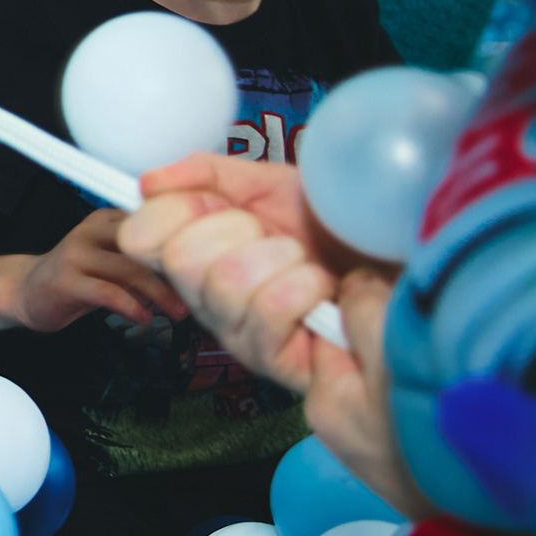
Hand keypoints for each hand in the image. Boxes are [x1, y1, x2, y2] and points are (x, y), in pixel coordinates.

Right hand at [10, 206, 189, 332]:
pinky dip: (132, 307)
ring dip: (159, 294)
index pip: (150, 222)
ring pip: (129, 269)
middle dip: (174, 270)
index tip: (200, 266)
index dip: (178, 244)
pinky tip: (144, 318)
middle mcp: (90, 231)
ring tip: (177, 312)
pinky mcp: (65, 280)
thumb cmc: (77, 279)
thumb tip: (186, 274)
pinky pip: (108, 293)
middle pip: (143, 243)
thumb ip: (143, 262)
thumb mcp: (112, 263)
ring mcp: (75, 254)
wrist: (27, 292)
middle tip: (195, 293)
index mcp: (105, 219)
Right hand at [123, 153, 326, 389]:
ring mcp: (235, 332)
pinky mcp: (272, 359)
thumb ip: (208, 175)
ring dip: (281, 258)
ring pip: (227, 281)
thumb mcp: (272, 186)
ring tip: (308, 264)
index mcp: (194, 251)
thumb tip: (147, 182)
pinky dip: (308, 285)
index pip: (139, 237)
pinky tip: (325, 291)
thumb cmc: (338, 231)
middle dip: (239, 230)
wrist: (396, 263)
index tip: (216, 203)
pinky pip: (271, 307)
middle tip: (273, 237)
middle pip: (180, 258)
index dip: (173, 211)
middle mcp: (204, 297)